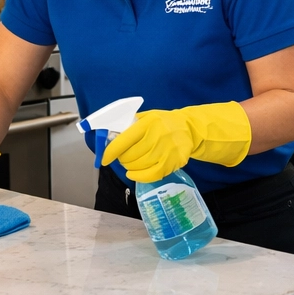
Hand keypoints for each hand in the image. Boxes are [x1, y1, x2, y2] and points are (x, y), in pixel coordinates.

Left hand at [101, 102, 251, 182]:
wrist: (189, 128)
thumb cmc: (162, 123)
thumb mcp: (146, 117)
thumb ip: (130, 126)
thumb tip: (109, 139)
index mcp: (148, 123)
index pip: (124, 140)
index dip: (111, 152)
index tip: (104, 159)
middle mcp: (158, 135)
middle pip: (131, 156)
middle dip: (122, 160)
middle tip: (122, 159)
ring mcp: (168, 149)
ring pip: (140, 166)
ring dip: (130, 168)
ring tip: (130, 165)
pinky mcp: (175, 161)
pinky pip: (152, 174)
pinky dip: (140, 177)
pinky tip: (134, 174)